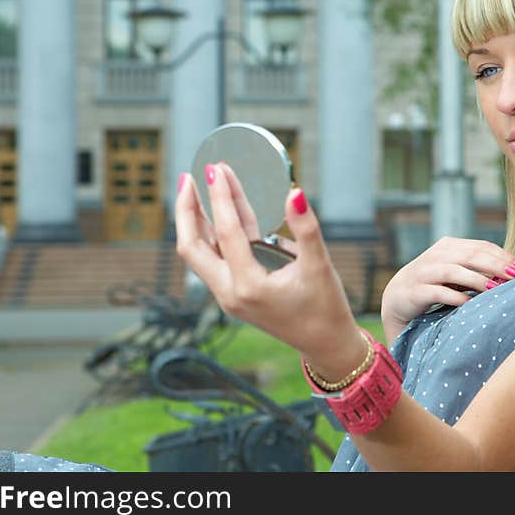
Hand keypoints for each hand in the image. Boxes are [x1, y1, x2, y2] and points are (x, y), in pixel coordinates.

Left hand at [174, 163, 360, 370]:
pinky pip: (213, 260)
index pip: (227, 232)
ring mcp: (229, 297)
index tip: (216, 169)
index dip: (221, 197)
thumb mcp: (320, 265)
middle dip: (187, 210)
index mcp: (249, 286)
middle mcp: (231, 294)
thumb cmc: (326, 307)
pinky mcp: (234, 295)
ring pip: (198, 254)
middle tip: (189, 177)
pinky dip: (212, 234)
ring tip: (197, 188)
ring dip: (196, 221)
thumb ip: (306, 228)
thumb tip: (294, 193)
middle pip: (192, 246)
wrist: (326, 345)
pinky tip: (221, 213)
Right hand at [380, 237, 514, 338]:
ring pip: (453, 271)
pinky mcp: (415, 291)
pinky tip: (470, 304)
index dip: (502, 256)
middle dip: (495, 265)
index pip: (480, 246)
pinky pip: (437, 292)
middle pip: (469, 255)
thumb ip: (476, 267)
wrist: (397, 297)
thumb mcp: (455, 271)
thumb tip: (513, 272)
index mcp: (448, 246)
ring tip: (495, 288)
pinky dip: (455, 297)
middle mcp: (436, 255)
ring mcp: (423, 272)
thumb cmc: (434, 284)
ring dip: (476, 279)